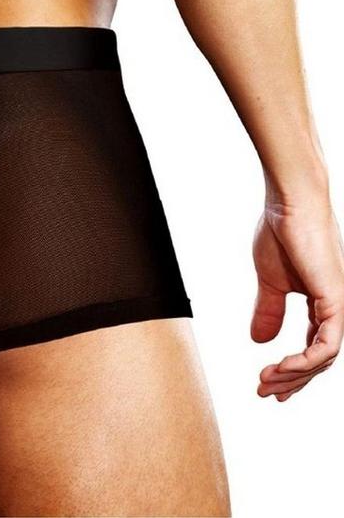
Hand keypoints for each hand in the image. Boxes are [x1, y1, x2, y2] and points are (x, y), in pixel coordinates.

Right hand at [251, 196, 343, 400]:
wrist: (290, 203)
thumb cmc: (281, 231)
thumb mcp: (270, 281)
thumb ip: (268, 310)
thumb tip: (259, 341)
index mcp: (322, 302)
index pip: (314, 348)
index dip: (292, 370)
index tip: (268, 384)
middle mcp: (336, 308)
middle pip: (319, 360)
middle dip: (291, 380)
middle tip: (264, 391)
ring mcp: (339, 305)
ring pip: (325, 359)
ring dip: (294, 375)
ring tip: (266, 380)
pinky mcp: (337, 301)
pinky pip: (327, 346)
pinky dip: (305, 362)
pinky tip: (282, 365)